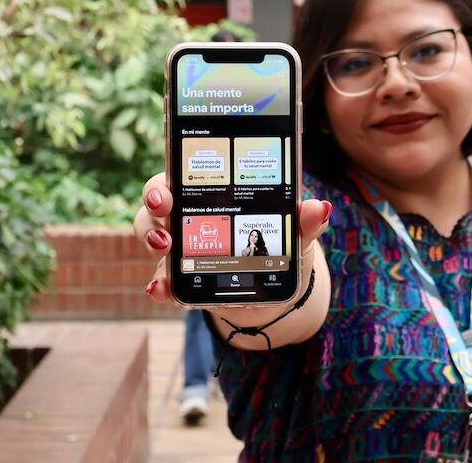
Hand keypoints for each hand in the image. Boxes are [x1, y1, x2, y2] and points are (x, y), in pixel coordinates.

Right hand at [132, 172, 331, 324]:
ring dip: (152, 239)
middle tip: (164, 207)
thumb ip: (305, 222)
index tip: (168, 185)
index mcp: (216, 196)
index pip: (183, 176)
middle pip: (159, 202)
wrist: (279, 295)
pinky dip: (160, 285)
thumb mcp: (296, 235)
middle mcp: (192, 217)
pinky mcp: (184, 282)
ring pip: (154, 237)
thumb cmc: (282, 251)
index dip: (169, 177)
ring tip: (165, 246)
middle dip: (154, 203)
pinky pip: (164, 281)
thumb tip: (320, 208)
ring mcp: (184, 250)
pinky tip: (160, 288)